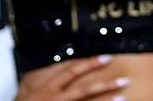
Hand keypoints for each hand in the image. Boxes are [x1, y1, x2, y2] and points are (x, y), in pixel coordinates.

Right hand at [14, 55, 129, 100]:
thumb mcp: (27, 93)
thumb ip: (42, 82)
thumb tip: (57, 71)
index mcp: (46, 89)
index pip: (71, 72)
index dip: (89, 63)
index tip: (108, 57)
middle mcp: (55, 99)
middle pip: (84, 90)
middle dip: (106, 85)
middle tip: (125, 80)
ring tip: (124, 97)